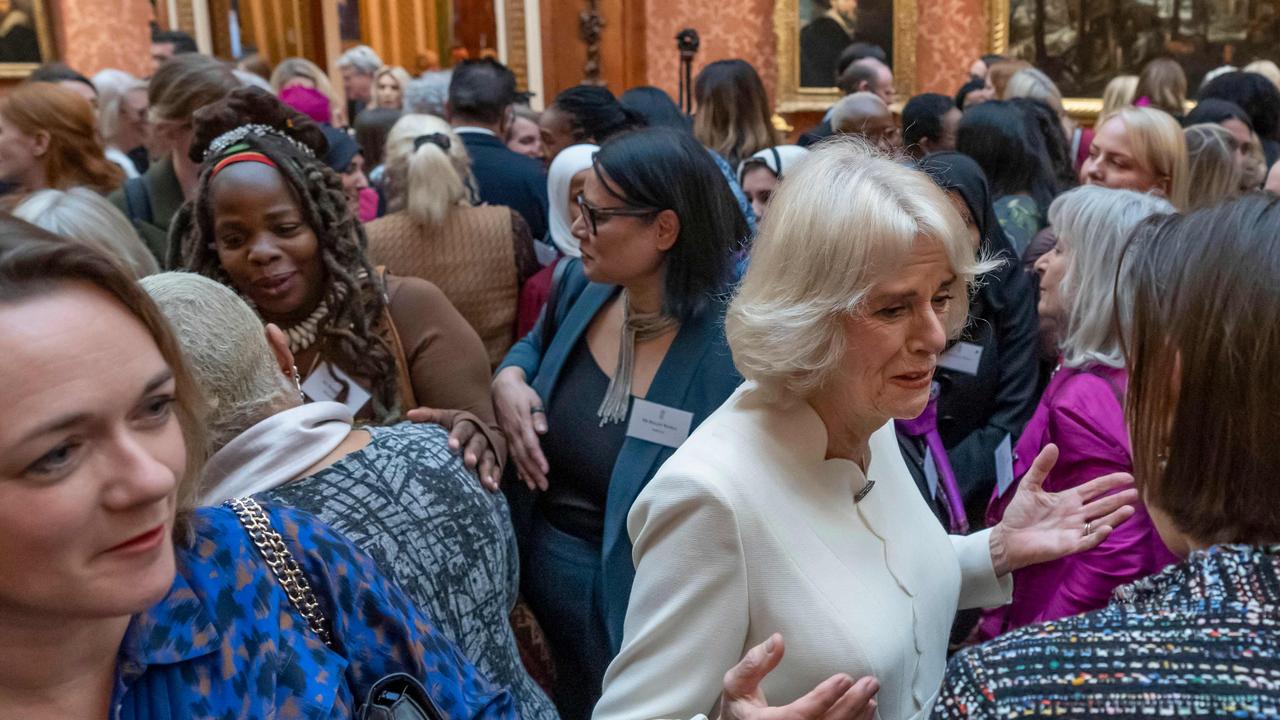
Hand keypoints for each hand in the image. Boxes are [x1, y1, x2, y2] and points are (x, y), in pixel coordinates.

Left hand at [405, 407, 499, 490]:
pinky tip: (492, 488)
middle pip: (478, 443)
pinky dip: (495, 478)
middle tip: (469, 463)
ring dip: (487, 470)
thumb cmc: (454, 426)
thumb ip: (429, 416)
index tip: (451, 447)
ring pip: (489, 458)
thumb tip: (409, 415)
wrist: (480, 429)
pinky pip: (497, 469)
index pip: (462, 429)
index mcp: (466, 424)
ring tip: (485, 483)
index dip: (457, 437)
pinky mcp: (497, 460)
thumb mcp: (444, 418)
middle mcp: (480, 435)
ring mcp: (489, 448)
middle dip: (474, 453)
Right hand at [492, 367, 548, 490]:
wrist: (502, 387)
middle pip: (524, 456)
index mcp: (522, 424)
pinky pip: (511, 455)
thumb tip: (542, 430)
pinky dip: (516, 467)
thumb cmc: (521, 393)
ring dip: (525, 474)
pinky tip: (521, 478)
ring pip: (517, 458)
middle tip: (543, 486)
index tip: (545, 470)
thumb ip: (538, 414)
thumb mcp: (533, 398)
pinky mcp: (506, 436)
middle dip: (533, 472)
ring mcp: (508, 436)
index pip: (530, 445)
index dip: (538, 458)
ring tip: (533, 487)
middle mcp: (513, 433)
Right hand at [717, 634, 877, 719]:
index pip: (800, 715)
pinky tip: (866, 712)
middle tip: (869, 684)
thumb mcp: (736, 685)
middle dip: (851, 705)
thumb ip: (754, 664)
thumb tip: (778, 640)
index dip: (824, 698)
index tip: (844, 679)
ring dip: (857, 716)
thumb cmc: (738, 711)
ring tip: (871, 695)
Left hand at [991, 444, 1138, 574]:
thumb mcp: (1030, 486)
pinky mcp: (1069, 545)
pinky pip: (1087, 540)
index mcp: (1069, 500)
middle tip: (1135, 493)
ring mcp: (1074, 531)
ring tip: (1129, 509)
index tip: (1127, 477)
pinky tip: (1106, 528)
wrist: (1008, 538)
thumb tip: (1052, 445)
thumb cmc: (1020, 513)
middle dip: (1118, 499)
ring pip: (1100, 523)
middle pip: (1102, 506)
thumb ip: (1041, 467)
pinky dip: (1097, 535)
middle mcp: (1076, 515)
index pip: (1094, 489)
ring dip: (1115, 517)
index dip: (1110, 483)